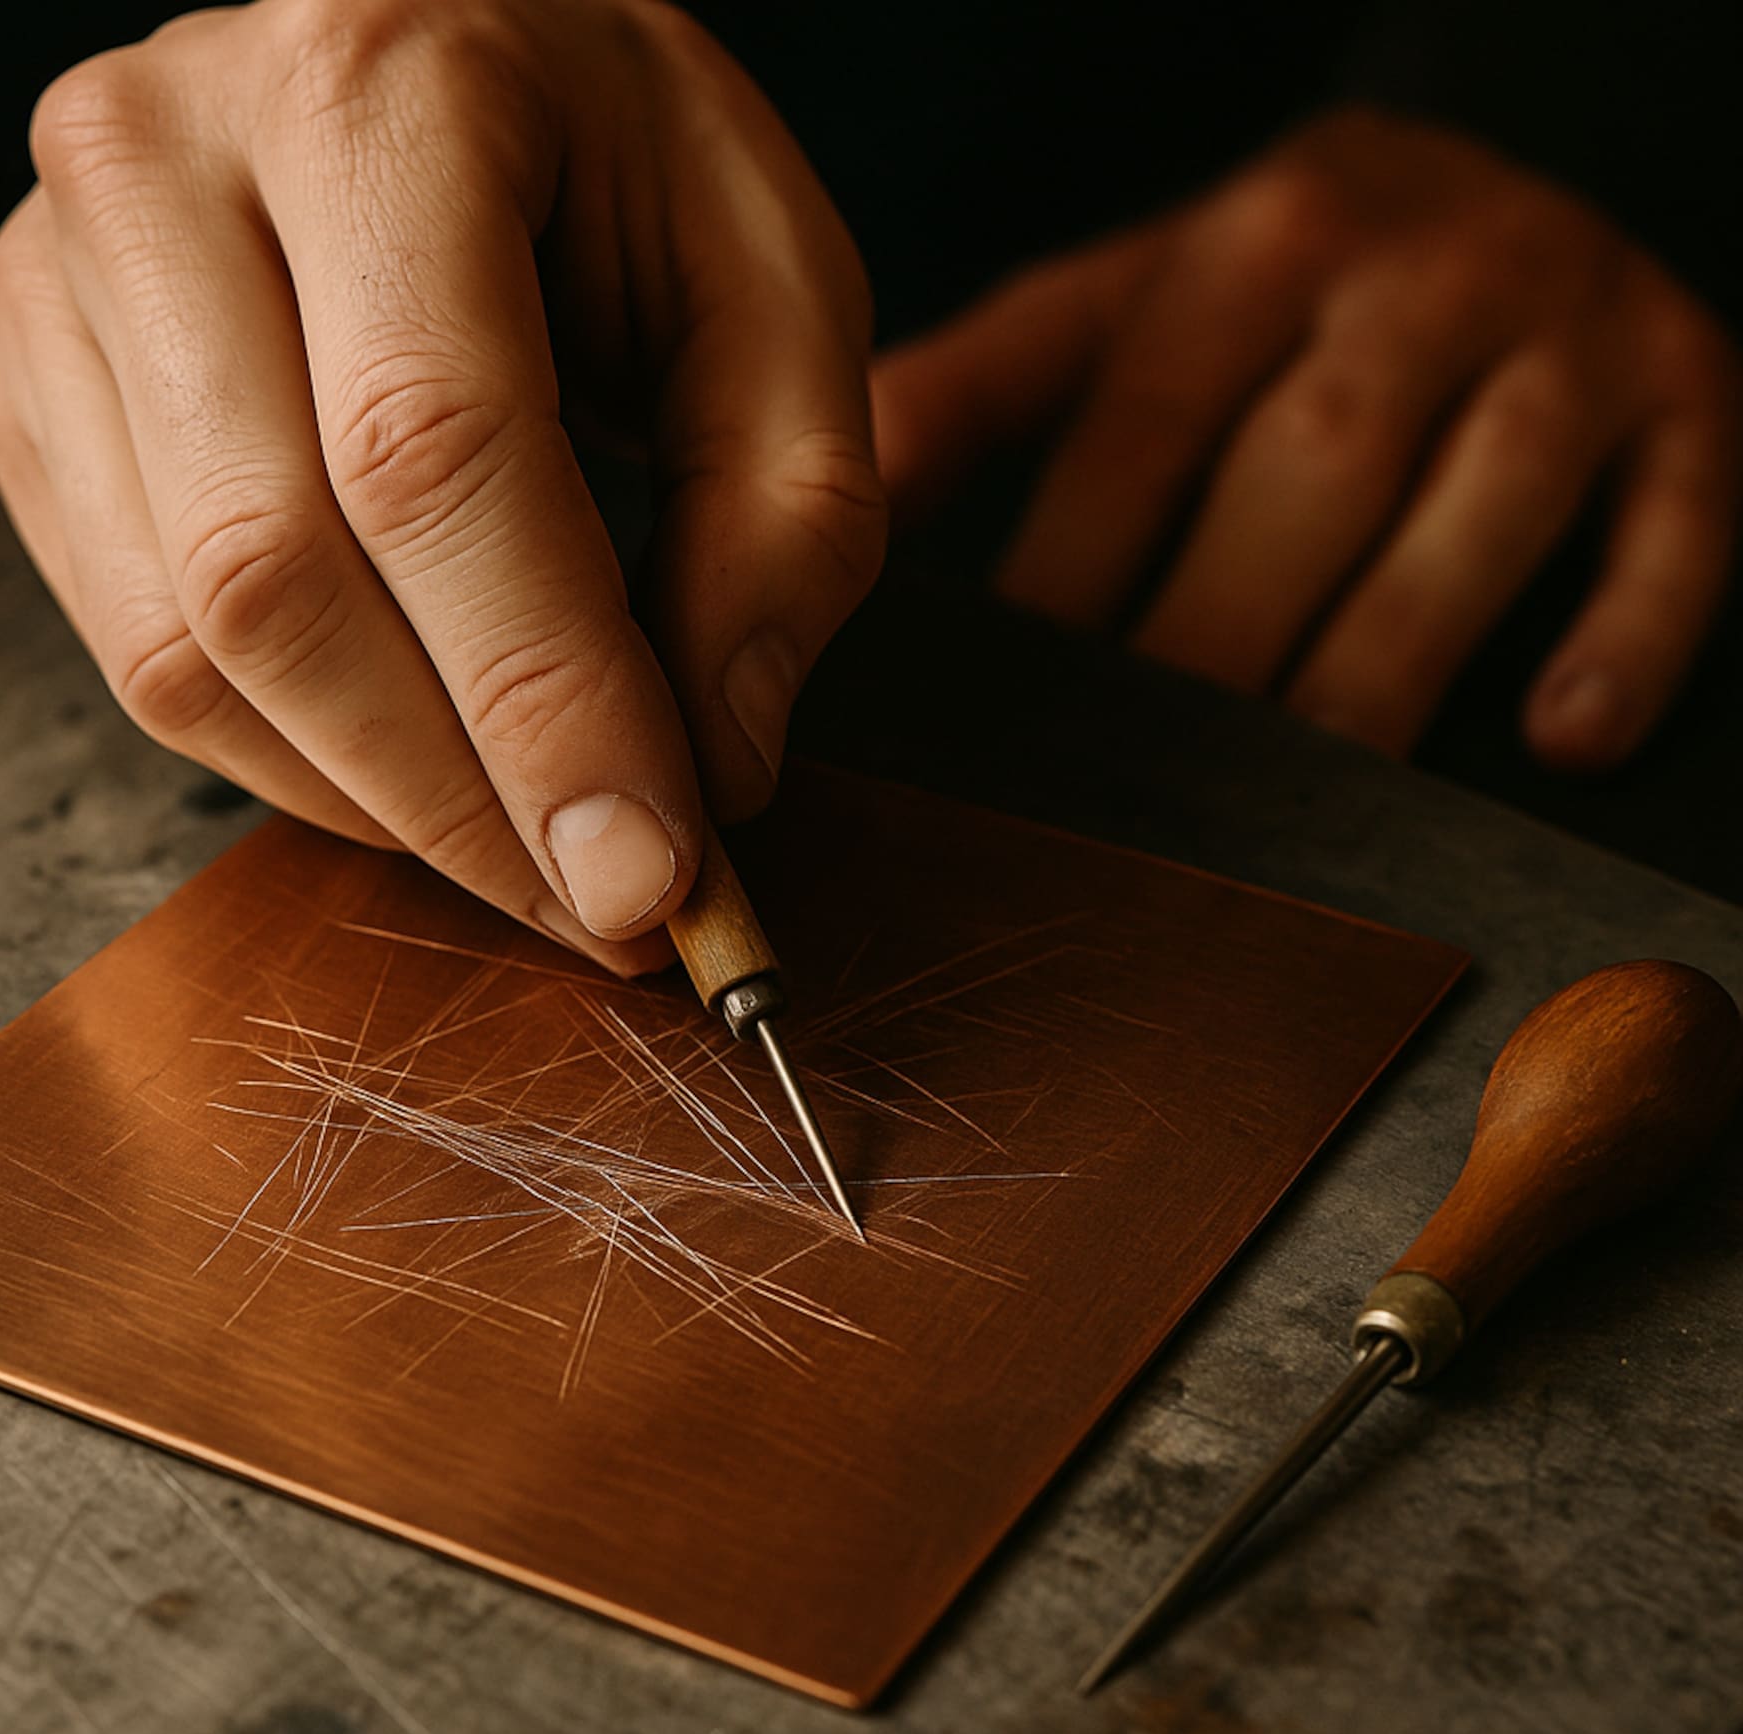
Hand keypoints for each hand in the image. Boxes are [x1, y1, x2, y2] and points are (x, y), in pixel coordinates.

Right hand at [0, 0, 883, 969]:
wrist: (432, 43)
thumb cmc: (617, 164)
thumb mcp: (773, 281)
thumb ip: (785, 516)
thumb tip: (711, 771)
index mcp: (372, 87)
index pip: (433, 457)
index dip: (545, 705)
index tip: (646, 878)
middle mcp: (163, 162)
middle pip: (280, 577)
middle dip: (460, 797)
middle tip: (602, 901)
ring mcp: (60, 282)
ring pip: (187, 648)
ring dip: (379, 803)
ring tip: (528, 842)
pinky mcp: (29, 395)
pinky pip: (138, 654)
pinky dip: (294, 761)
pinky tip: (414, 765)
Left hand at [872, 106, 1740, 768]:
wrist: (1521, 165)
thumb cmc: (1284, 284)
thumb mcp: (1134, 299)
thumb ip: (992, 389)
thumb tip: (840, 501)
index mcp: (1250, 252)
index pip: (1138, 428)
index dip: (1063, 576)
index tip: (998, 711)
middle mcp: (1413, 278)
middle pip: (1303, 480)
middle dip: (1210, 648)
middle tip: (1132, 797)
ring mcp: (1565, 340)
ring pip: (1469, 521)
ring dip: (1380, 670)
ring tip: (1304, 804)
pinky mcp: (1688, 402)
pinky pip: (1677, 531)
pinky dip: (1626, 637)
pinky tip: (1557, 743)